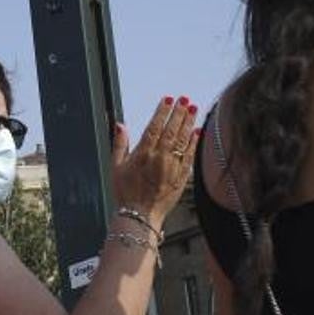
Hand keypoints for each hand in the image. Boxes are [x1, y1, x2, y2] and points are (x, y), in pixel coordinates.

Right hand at [110, 96, 199, 226]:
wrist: (140, 215)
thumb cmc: (125, 193)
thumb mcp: (116, 167)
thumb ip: (119, 144)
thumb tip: (120, 124)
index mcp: (143, 154)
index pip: (155, 126)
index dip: (162, 111)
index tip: (168, 99)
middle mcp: (159, 158)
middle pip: (171, 130)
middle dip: (179, 112)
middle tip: (185, 99)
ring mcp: (172, 167)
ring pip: (182, 140)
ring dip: (188, 123)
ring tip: (193, 109)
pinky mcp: (181, 177)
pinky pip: (189, 156)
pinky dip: (193, 142)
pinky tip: (197, 131)